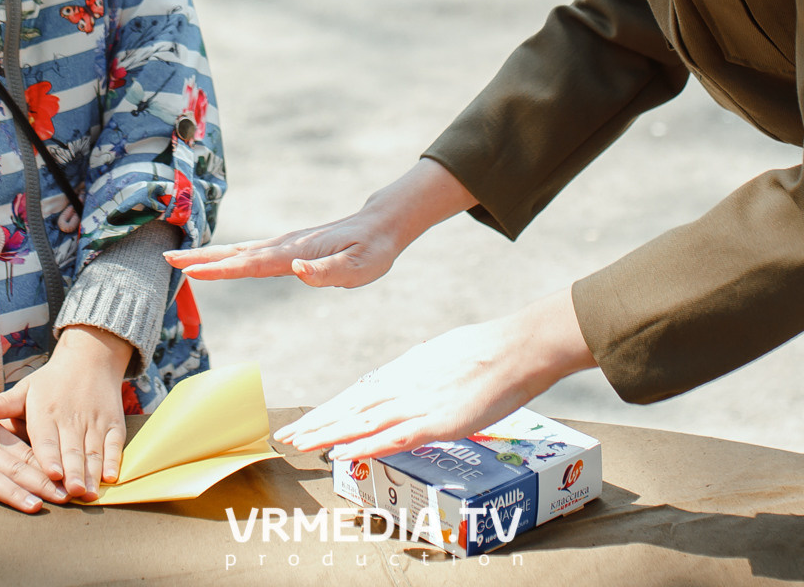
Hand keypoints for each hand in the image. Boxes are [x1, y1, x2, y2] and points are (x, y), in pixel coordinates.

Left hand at [0, 325, 132, 499]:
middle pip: (72, 449)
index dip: (49, 457)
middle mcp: (71, 418)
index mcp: (46, 412)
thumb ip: (1, 405)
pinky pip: (115, 444)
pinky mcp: (114, 423)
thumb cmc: (50, 381)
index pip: (47, 439)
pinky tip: (112, 478)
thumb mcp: (24, 390)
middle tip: (72, 493)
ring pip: (94, 450)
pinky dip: (115, 460)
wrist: (90, 358)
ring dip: (93, 473)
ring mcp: (95, 421)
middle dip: (74, 472)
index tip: (50, 474)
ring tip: (89, 494)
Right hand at [167, 158, 473, 288]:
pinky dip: (226, 255)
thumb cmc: (372, 249)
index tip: (191, 271)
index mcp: (296, 253)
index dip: (221, 270)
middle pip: (236, 253)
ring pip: (239, 250)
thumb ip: (329, 271)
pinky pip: (250, 252)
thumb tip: (298, 271)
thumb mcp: (360, 267)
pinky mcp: (287, 247)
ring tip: (178, 258)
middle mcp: (285, 246)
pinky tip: (215, 260)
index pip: (252, 264)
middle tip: (166, 257)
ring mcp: (284, 245)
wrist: (380, 224)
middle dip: (201, 258)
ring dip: (208, 255)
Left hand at [274, 289, 596, 460]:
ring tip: (301, 444)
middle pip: (352, 409)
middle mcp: (405, 387)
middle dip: (319, 423)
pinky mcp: (435, 422)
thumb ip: (427, 373)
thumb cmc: (490, 351)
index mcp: (407, 372)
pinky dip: (364, 448)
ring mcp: (418, 405)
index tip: (309, 420)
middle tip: (288, 435)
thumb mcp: (446, 357)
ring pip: (362, 424)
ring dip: (329, 436)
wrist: (516, 348)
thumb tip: (416, 377)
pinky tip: (342, 454)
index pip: (360, 396)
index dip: (332, 410)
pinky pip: (392, 440)